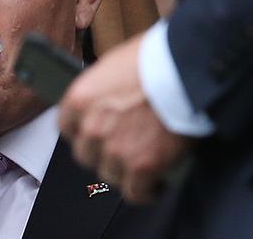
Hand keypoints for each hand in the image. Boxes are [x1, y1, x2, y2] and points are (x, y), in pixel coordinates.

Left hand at [59, 35, 192, 202]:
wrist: (186, 70)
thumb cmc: (154, 59)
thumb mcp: (112, 66)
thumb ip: (101, 92)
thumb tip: (105, 104)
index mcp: (79, 99)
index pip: (67, 128)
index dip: (82, 133)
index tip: (94, 136)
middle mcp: (90, 127)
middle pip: (86, 155)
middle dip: (102, 154)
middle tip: (123, 149)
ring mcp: (114, 149)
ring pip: (109, 175)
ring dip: (124, 172)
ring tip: (141, 166)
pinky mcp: (141, 167)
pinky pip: (135, 193)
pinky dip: (146, 192)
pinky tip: (156, 184)